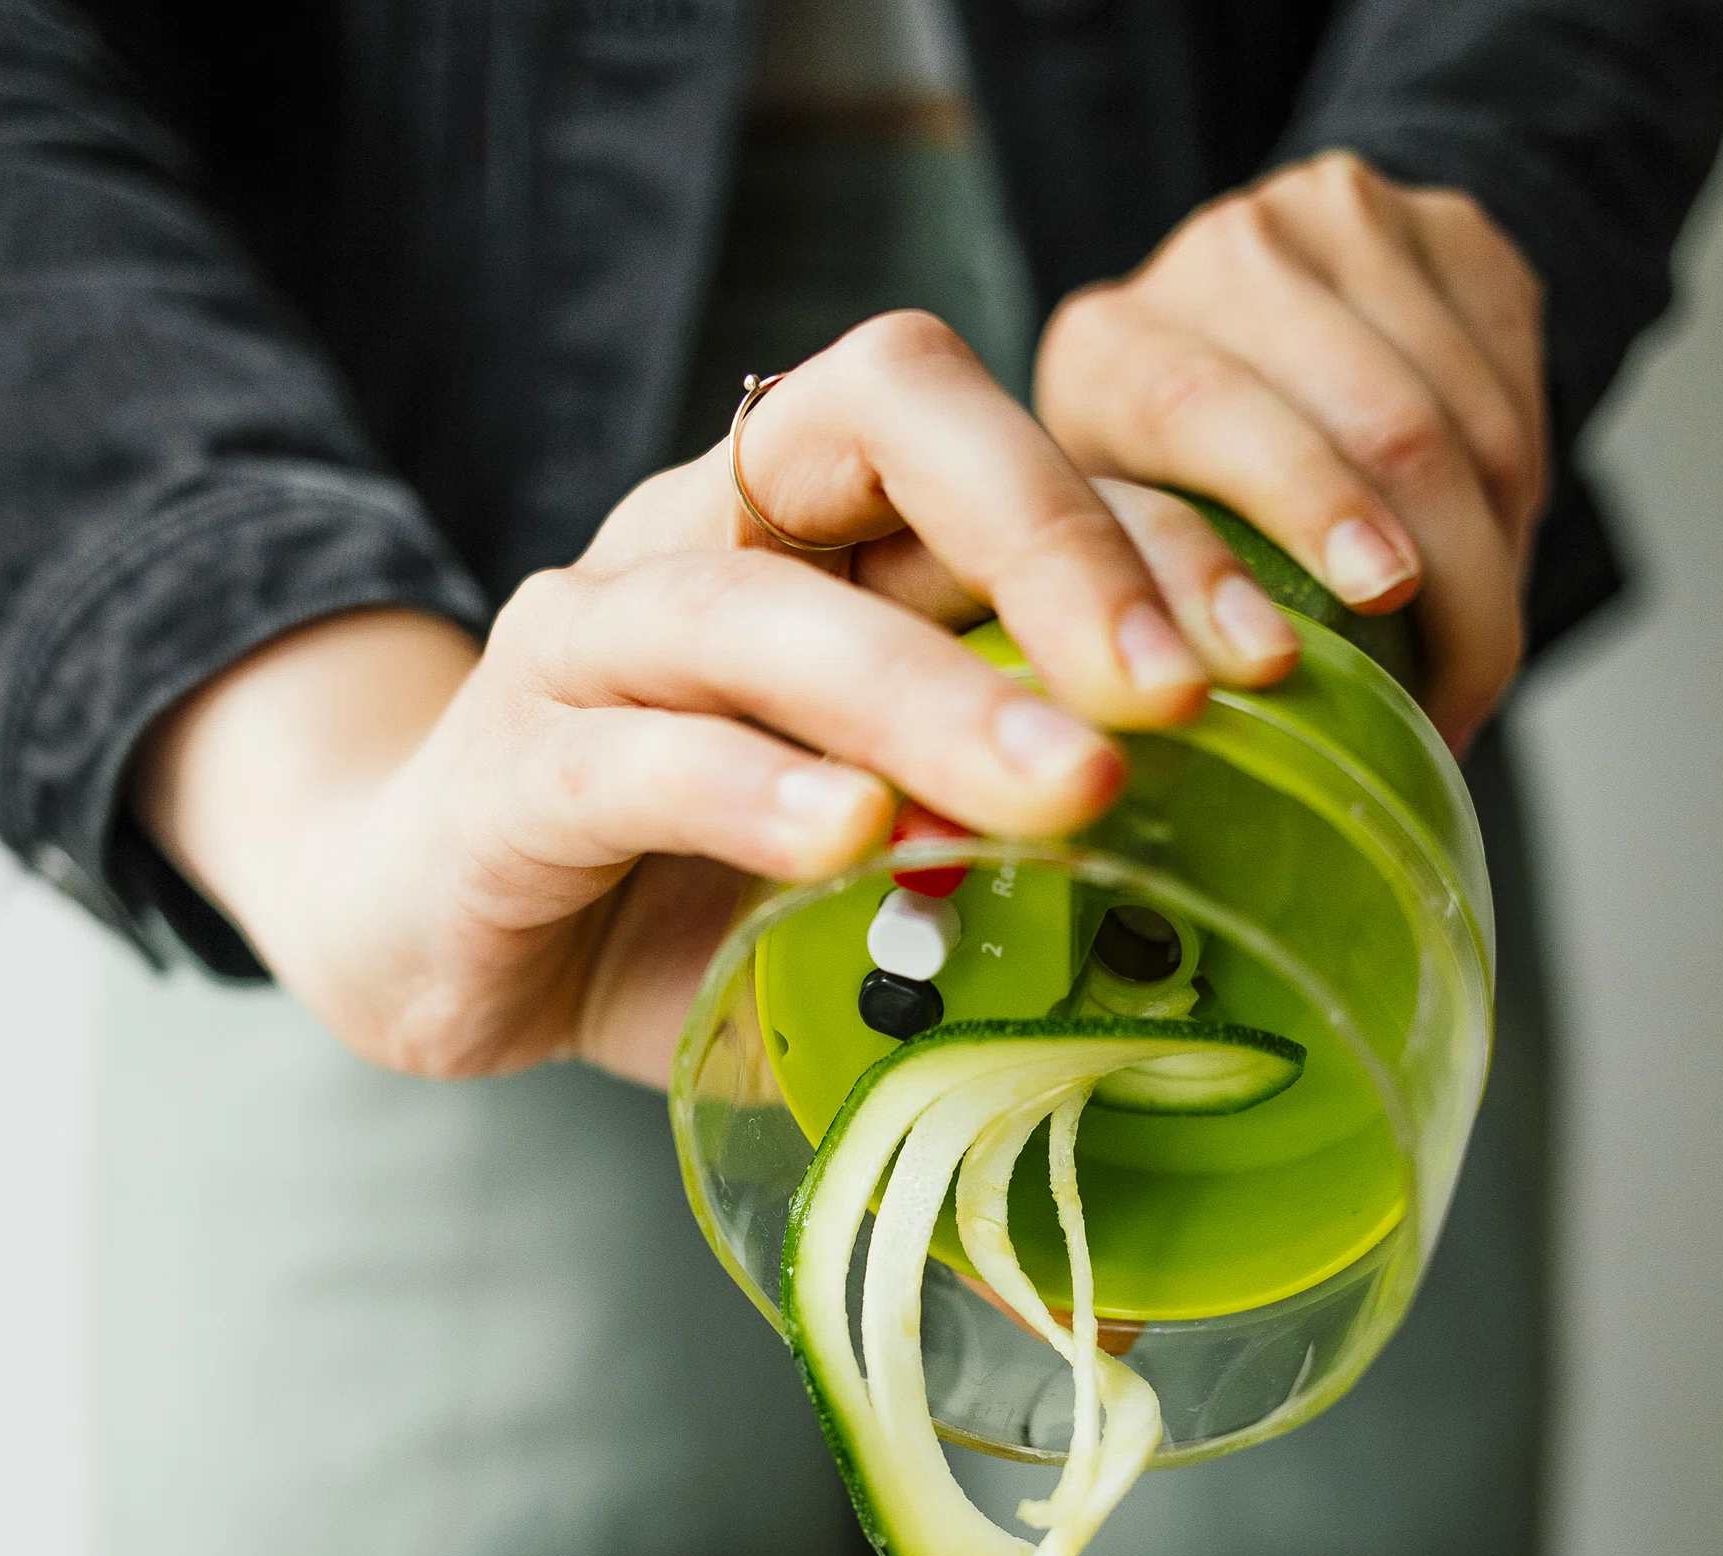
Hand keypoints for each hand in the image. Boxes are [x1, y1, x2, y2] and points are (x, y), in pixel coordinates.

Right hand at [140, 311, 1248, 1084]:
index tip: (1285, 655)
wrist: (438, 933)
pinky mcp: (511, 768)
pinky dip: (753, 792)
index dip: (1159, 525)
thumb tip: (1250, 973)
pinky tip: (855, 844)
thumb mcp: (905, 864)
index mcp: (840, 525)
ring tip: (1069, 793)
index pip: (1018, 446)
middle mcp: (722, 535)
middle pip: (894, 416)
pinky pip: (633, 752)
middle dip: (1060, 533)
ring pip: (766, 601)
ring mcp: (600, 639)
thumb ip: (1042, 867)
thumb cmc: (708, 884)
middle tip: (1180, 690)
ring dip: (933, 692)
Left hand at [1038, 149, 1546, 748]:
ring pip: (1469, 416)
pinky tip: (1500, 535)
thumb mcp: (1152, 539)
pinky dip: (1525, 486)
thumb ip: (1179, 614)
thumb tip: (1247, 773)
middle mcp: (1212, 260)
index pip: (1204, 405)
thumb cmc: (1201, 474)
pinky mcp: (1440, 225)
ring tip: (1482, 635)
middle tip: (1463, 690)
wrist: (1298, 306)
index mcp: (1108, 349)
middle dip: (1452, 578)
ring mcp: (1335, 224)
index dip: (1309, 502)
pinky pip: (1518, 383)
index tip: (1382, 596)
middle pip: (1378, 419)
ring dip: (1498, 549)